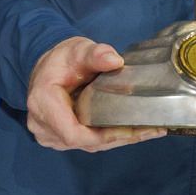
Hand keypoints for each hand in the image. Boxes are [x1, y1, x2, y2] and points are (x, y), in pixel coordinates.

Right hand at [27, 37, 165, 152]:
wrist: (47, 69)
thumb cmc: (61, 59)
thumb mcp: (77, 50)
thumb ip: (95, 54)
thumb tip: (115, 60)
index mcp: (43, 103)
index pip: (72, 132)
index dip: (102, 136)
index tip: (131, 129)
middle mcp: (43, 125)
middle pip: (85, 141)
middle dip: (120, 137)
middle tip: (152, 129)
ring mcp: (50, 135)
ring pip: (89, 145)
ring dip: (119, 139)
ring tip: (150, 130)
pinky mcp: (60, 138)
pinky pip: (88, 142)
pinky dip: (110, 137)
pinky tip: (133, 131)